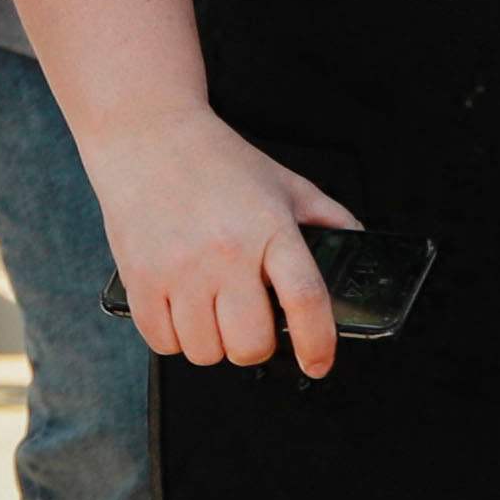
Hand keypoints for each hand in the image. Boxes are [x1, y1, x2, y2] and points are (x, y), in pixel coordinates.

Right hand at [74, 107, 358, 376]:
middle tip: (250, 324)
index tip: (318, 362)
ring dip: (213, 342)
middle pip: (251, 343)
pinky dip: (174, 338)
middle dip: (255, 346)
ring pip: (206, 351)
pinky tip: (180, 309)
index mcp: (269, 229)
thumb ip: (327, 217)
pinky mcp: (140, 280)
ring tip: (210, 311)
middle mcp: (224, 253)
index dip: (317, 344)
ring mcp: (179, 270)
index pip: (305, 299)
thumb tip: (359, 246)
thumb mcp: (284, 183)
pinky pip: (163, 343)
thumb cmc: (215, 160)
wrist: (147, 136)